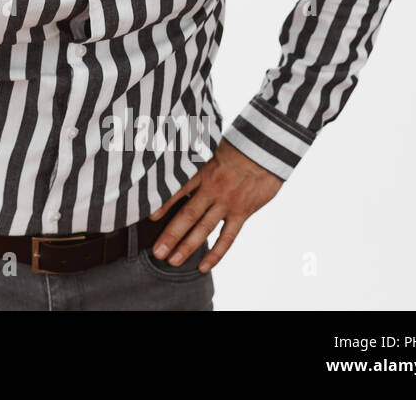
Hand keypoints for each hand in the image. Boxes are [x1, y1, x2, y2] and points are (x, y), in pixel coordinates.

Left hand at [147, 136, 282, 272]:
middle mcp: (212, 191)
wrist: (266, 151)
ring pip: (204, 229)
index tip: (149, 219)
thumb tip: (177, 159)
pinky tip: (204, 266)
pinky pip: (227, 237)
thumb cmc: (238, 147)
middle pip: (188, 216)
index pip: (178, 191)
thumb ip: (195, 160)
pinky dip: (215, 253)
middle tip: (156, 252)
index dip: (163, 205)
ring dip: (187, 246)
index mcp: (202, 173)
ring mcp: (227, 204)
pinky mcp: (242, 212)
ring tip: (172, 261)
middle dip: (171, 235)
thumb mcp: (211, 149)